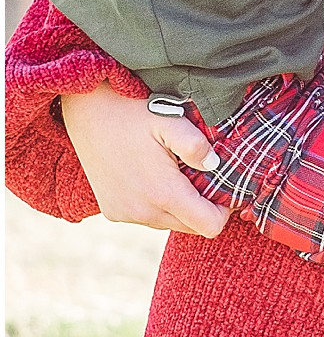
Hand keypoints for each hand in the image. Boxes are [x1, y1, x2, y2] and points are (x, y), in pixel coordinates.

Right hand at [61, 82, 227, 236]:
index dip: (223, 210)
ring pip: (168, 222)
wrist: (86, 109)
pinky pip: (146, 217)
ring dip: (178, 205)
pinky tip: (152, 174)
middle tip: (201, 174)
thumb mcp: (170, 119)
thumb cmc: (133, 111)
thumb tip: (214, 166)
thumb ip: (196, 145)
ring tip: (174, 171)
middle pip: (190, 226)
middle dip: (202, 206)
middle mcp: (142, 212)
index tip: (223, 186)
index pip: (209, 226)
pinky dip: (156, 204)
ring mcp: (124, 214)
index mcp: (163, 193)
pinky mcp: (112, 211)